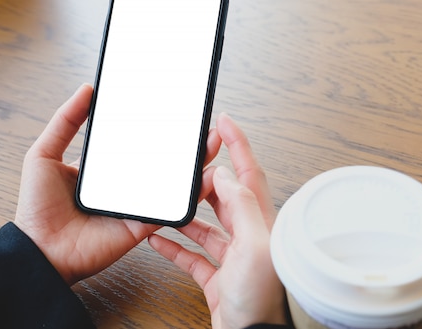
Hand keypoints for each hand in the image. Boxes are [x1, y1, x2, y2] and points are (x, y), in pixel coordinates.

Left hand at [14, 84, 221, 284]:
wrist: (39, 250)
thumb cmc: (36, 206)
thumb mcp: (44, 153)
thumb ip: (65, 121)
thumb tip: (87, 89)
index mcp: (103, 166)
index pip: (134, 140)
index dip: (154, 124)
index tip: (173, 105)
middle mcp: (122, 184)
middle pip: (159, 159)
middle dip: (183, 141)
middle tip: (202, 120)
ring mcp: (134, 204)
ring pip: (172, 181)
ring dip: (194, 163)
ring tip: (212, 141)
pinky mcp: (141, 225)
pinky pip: (169, 208)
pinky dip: (189, 194)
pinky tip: (205, 176)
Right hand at [148, 113, 285, 328]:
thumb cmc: (264, 299)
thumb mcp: (254, 246)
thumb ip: (239, 206)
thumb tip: (222, 174)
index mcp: (261, 223)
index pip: (249, 172)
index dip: (238, 143)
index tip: (224, 121)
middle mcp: (248, 236)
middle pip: (224, 196)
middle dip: (205, 177)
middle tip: (188, 162)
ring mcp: (232, 258)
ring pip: (205, 226)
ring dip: (184, 214)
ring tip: (166, 201)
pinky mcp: (217, 279)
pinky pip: (192, 256)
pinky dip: (174, 247)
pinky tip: (157, 239)